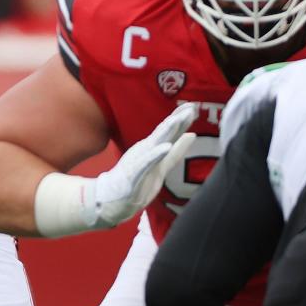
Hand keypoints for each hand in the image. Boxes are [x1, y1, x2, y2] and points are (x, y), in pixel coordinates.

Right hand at [87, 102, 197, 227]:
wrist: (111, 199)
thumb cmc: (137, 182)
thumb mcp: (162, 166)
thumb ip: (177, 151)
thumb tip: (192, 134)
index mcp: (153, 149)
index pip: (170, 133)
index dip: (181, 120)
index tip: (193, 107)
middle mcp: (145, 151)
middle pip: (164, 133)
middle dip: (177, 120)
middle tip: (190, 107)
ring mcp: (139, 161)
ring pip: (154, 144)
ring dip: (166, 131)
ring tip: (177, 120)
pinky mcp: (133, 174)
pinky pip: (145, 163)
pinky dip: (155, 155)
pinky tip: (165, 147)